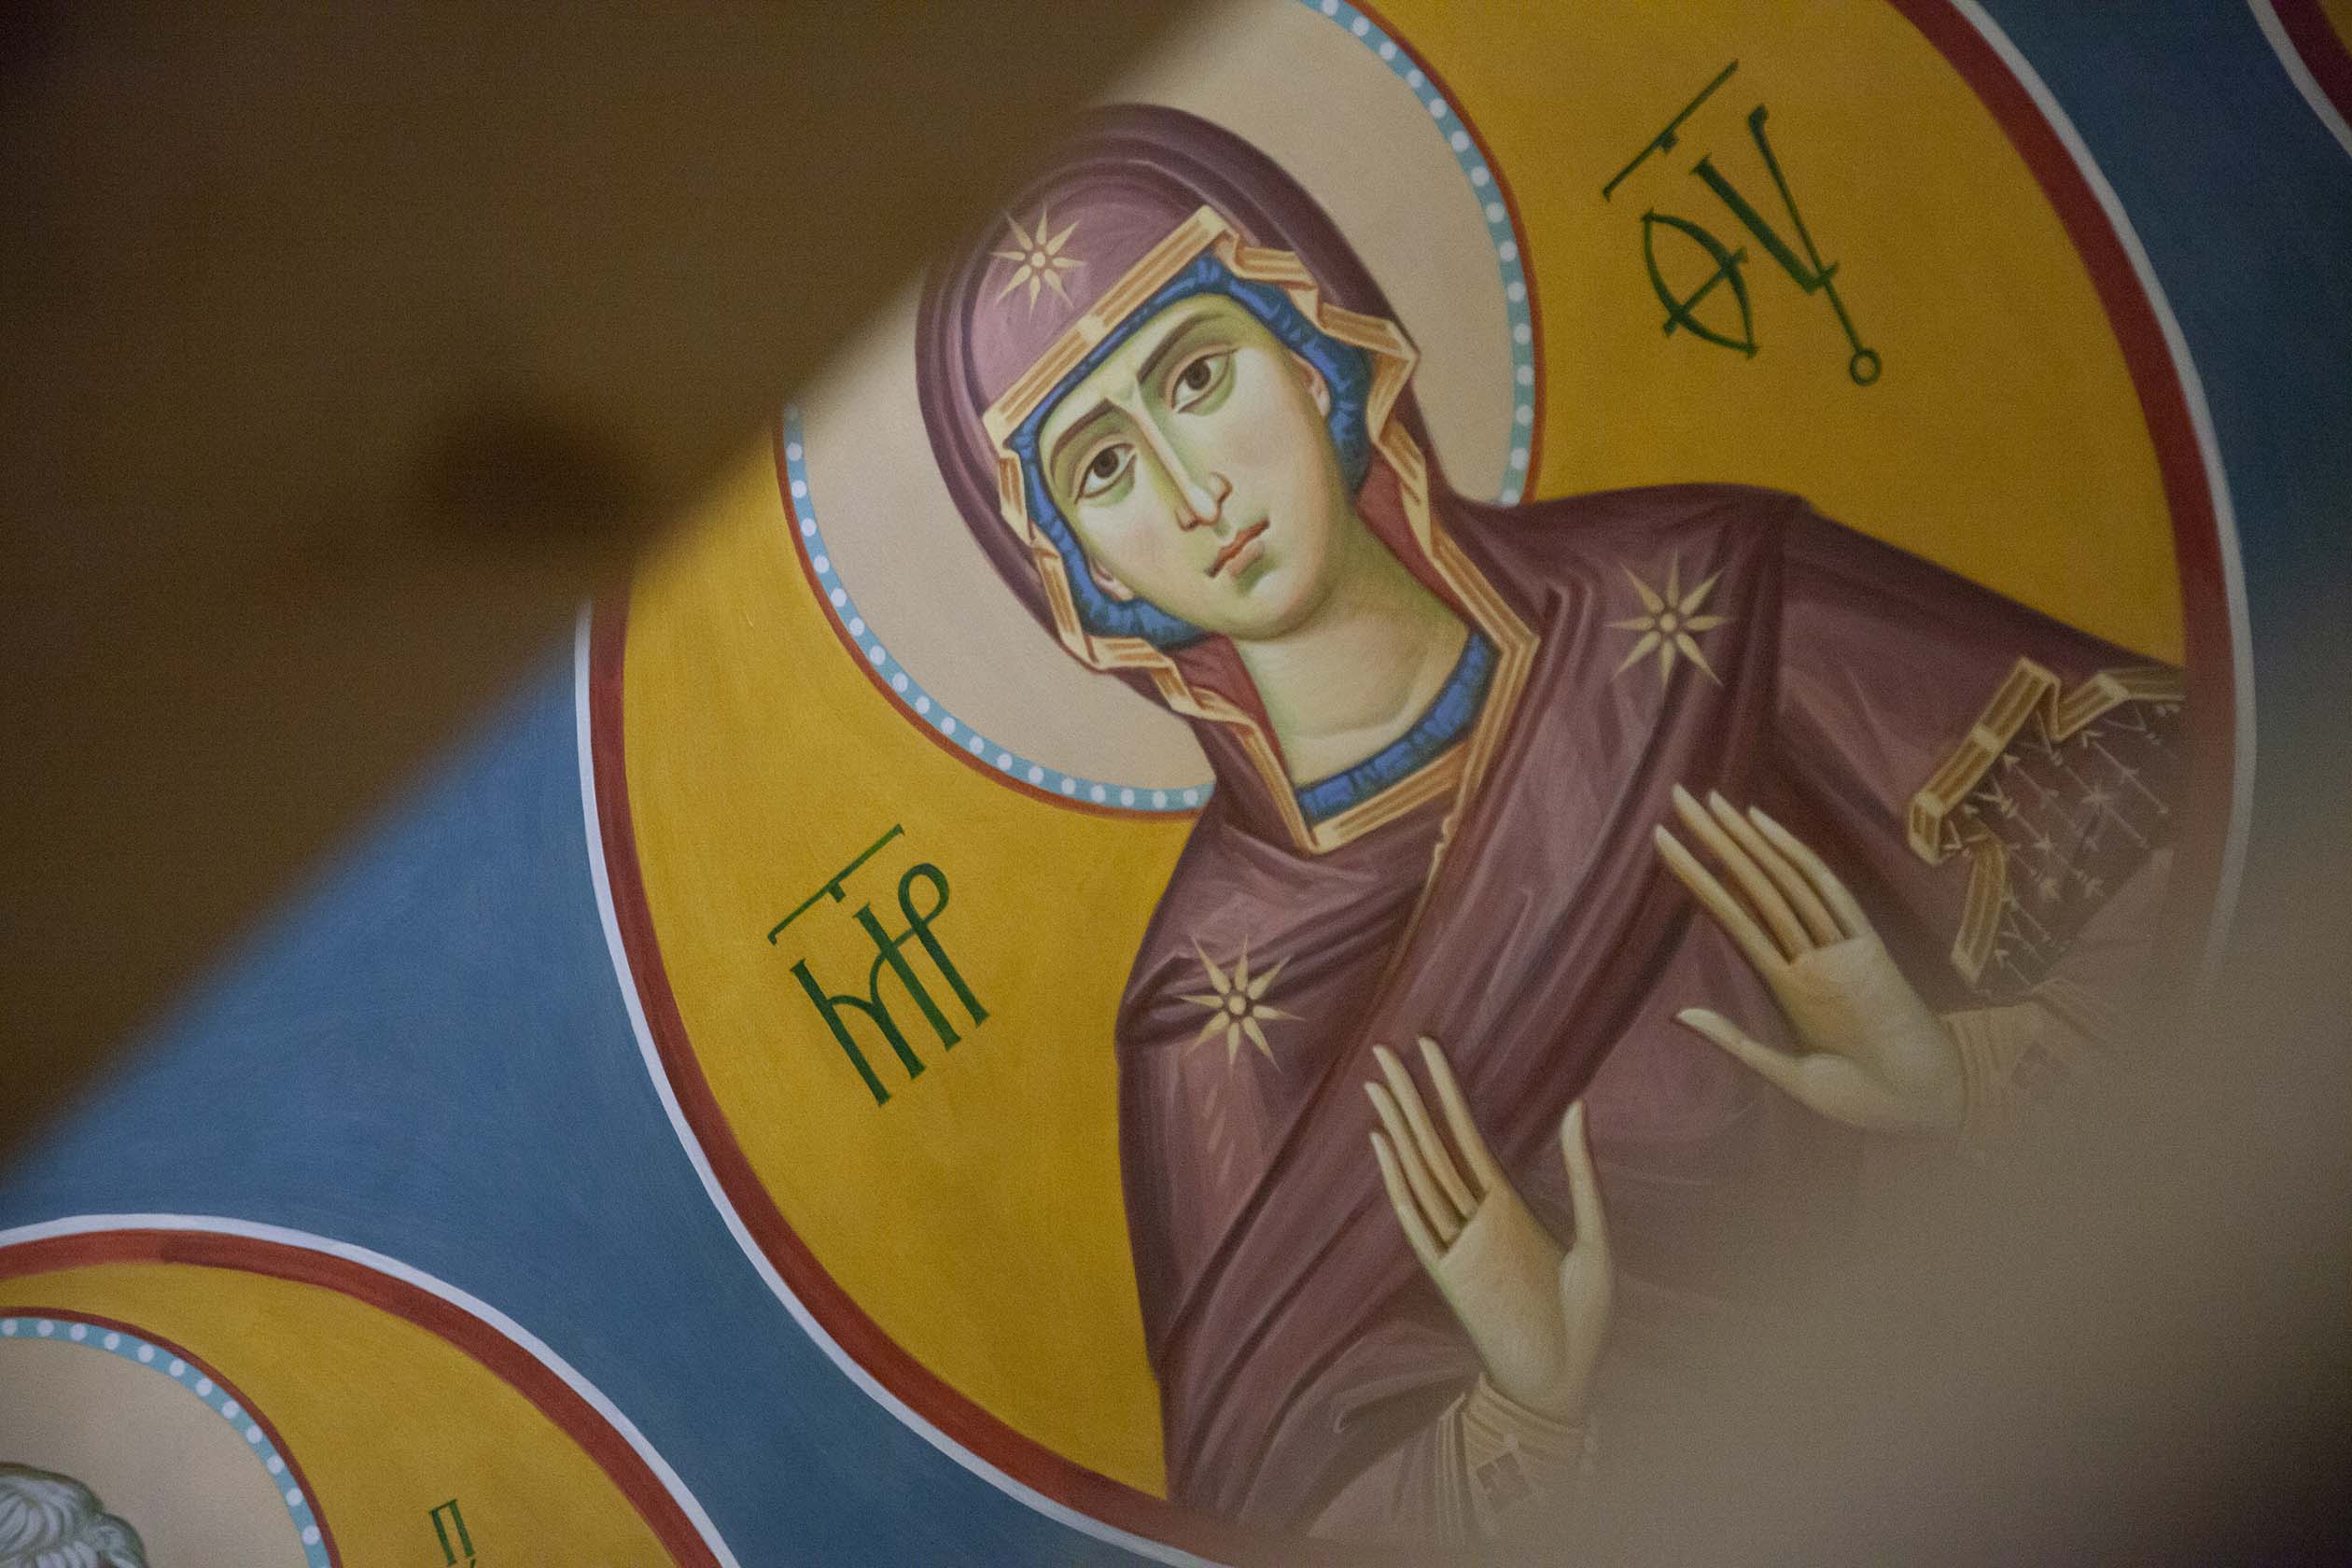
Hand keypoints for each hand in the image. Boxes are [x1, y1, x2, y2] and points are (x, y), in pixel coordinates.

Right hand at [1366, 1038, 1611, 1421]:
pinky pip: (1416, 1218)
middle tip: (1383, 1050)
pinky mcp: (1446, 1272)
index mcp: (1508, 1202)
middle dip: (1409, 1096)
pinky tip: (1381, 1145)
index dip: (1446, 1089)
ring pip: (1419, 1171)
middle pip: (1433, 1142)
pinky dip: (1397, 1181)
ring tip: (1376, 1085)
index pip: (1467, 1131)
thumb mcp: (1595, 1238)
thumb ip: (1580, 1173)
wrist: (1562, 1380)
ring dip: (1397, 1127)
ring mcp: (1455, 1241)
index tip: (1428, 1046)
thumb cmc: (1586, 1316)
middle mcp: (1475, 1215)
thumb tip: (1578, 1106)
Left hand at [1654, 785, 1963, 1132]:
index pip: (1731, 915)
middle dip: (1714, 838)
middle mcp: (1807, 956)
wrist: (1929, 1106)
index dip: (1697, 876)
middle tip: (1675, 793)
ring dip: (1743, 840)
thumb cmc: (1867, 1098)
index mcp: (1788, 984)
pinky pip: (1828, 895)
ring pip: (1781, 882)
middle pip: (1752, 884)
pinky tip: (1765, 830)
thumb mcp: (1789, 1076)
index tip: (1662, 840)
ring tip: (1706, 803)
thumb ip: (1736, 1044)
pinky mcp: (1869, 950)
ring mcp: (1837, 948)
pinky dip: (1796, 859)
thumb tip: (1677, 1015)